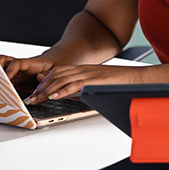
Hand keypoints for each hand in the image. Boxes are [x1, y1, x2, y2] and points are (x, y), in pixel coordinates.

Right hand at [0, 53, 60, 86]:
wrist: (58, 60)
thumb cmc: (58, 63)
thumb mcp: (58, 68)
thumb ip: (49, 74)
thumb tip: (39, 78)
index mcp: (31, 63)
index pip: (17, 63)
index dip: (10, 71)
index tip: (6, 79)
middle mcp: (21, 68)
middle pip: (3, 61)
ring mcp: (18, 74)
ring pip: (1, 70)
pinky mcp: (17, 81)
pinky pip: (6, 82)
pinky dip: (1, 88)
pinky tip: (0, 97)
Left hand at [24, 64, 144, 103]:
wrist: (138, 78)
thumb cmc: (120, 83)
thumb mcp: (97, 84)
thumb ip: (81, 88)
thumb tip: (67, 95)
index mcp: (83, 69)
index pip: (57, 72)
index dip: (43, 82)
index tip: (34, 93)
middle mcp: (84, 69)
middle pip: (55, 75)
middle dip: (40, 88)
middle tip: (30, 99)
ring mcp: (89, 73)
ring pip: (62, 79)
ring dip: (46, 90)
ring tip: (37, 100)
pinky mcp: (95, 79)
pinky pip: (76, 84)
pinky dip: (63, 90)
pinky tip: (54, 97)